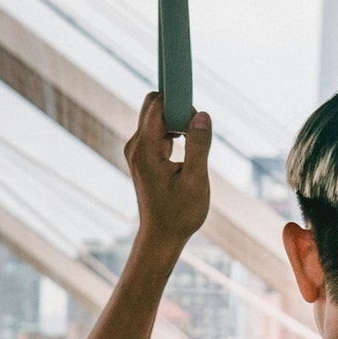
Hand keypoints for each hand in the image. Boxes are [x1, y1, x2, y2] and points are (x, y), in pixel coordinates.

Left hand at [125, 92, 210, 254]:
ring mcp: (137, 150)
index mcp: (145, 149)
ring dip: (178, 122)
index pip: (157, 105)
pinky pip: (158, 131)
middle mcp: (136, 145)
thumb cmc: (178, 214)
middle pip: (154, 106)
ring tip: (195, 145)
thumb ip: (199, 145)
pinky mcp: (143, 156)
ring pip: (157, 118)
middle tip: (197, 131)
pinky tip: (187, 150)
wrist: (161, 237)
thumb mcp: (195, 180)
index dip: (178, 101)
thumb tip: (202, 114)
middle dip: (177, 108)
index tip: (197, 112)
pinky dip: (174, 132)